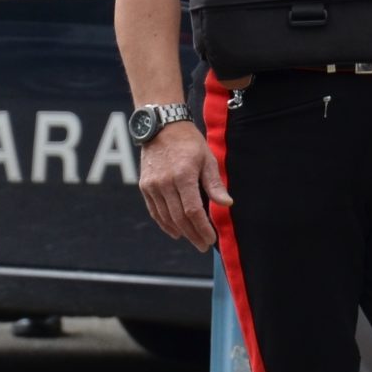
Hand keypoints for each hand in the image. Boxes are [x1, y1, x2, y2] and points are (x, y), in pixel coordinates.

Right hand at [140, 121, 228, 251]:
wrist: (162, 126)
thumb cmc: (189, 142)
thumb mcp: (207, 159)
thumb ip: (214, 184)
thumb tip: (227, 204)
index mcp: (183, 176)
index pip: (193, 211)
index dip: (202, 228)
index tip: (211, 239)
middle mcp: (165, 183)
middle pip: (179, 218)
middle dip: (193, 235)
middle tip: (203, 245)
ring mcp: (152, 185)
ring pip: (166, 217)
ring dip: (180, 232)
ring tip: (193, 239)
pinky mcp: (145, 186)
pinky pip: (154, 211)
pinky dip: (164, 224)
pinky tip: (175, 231)